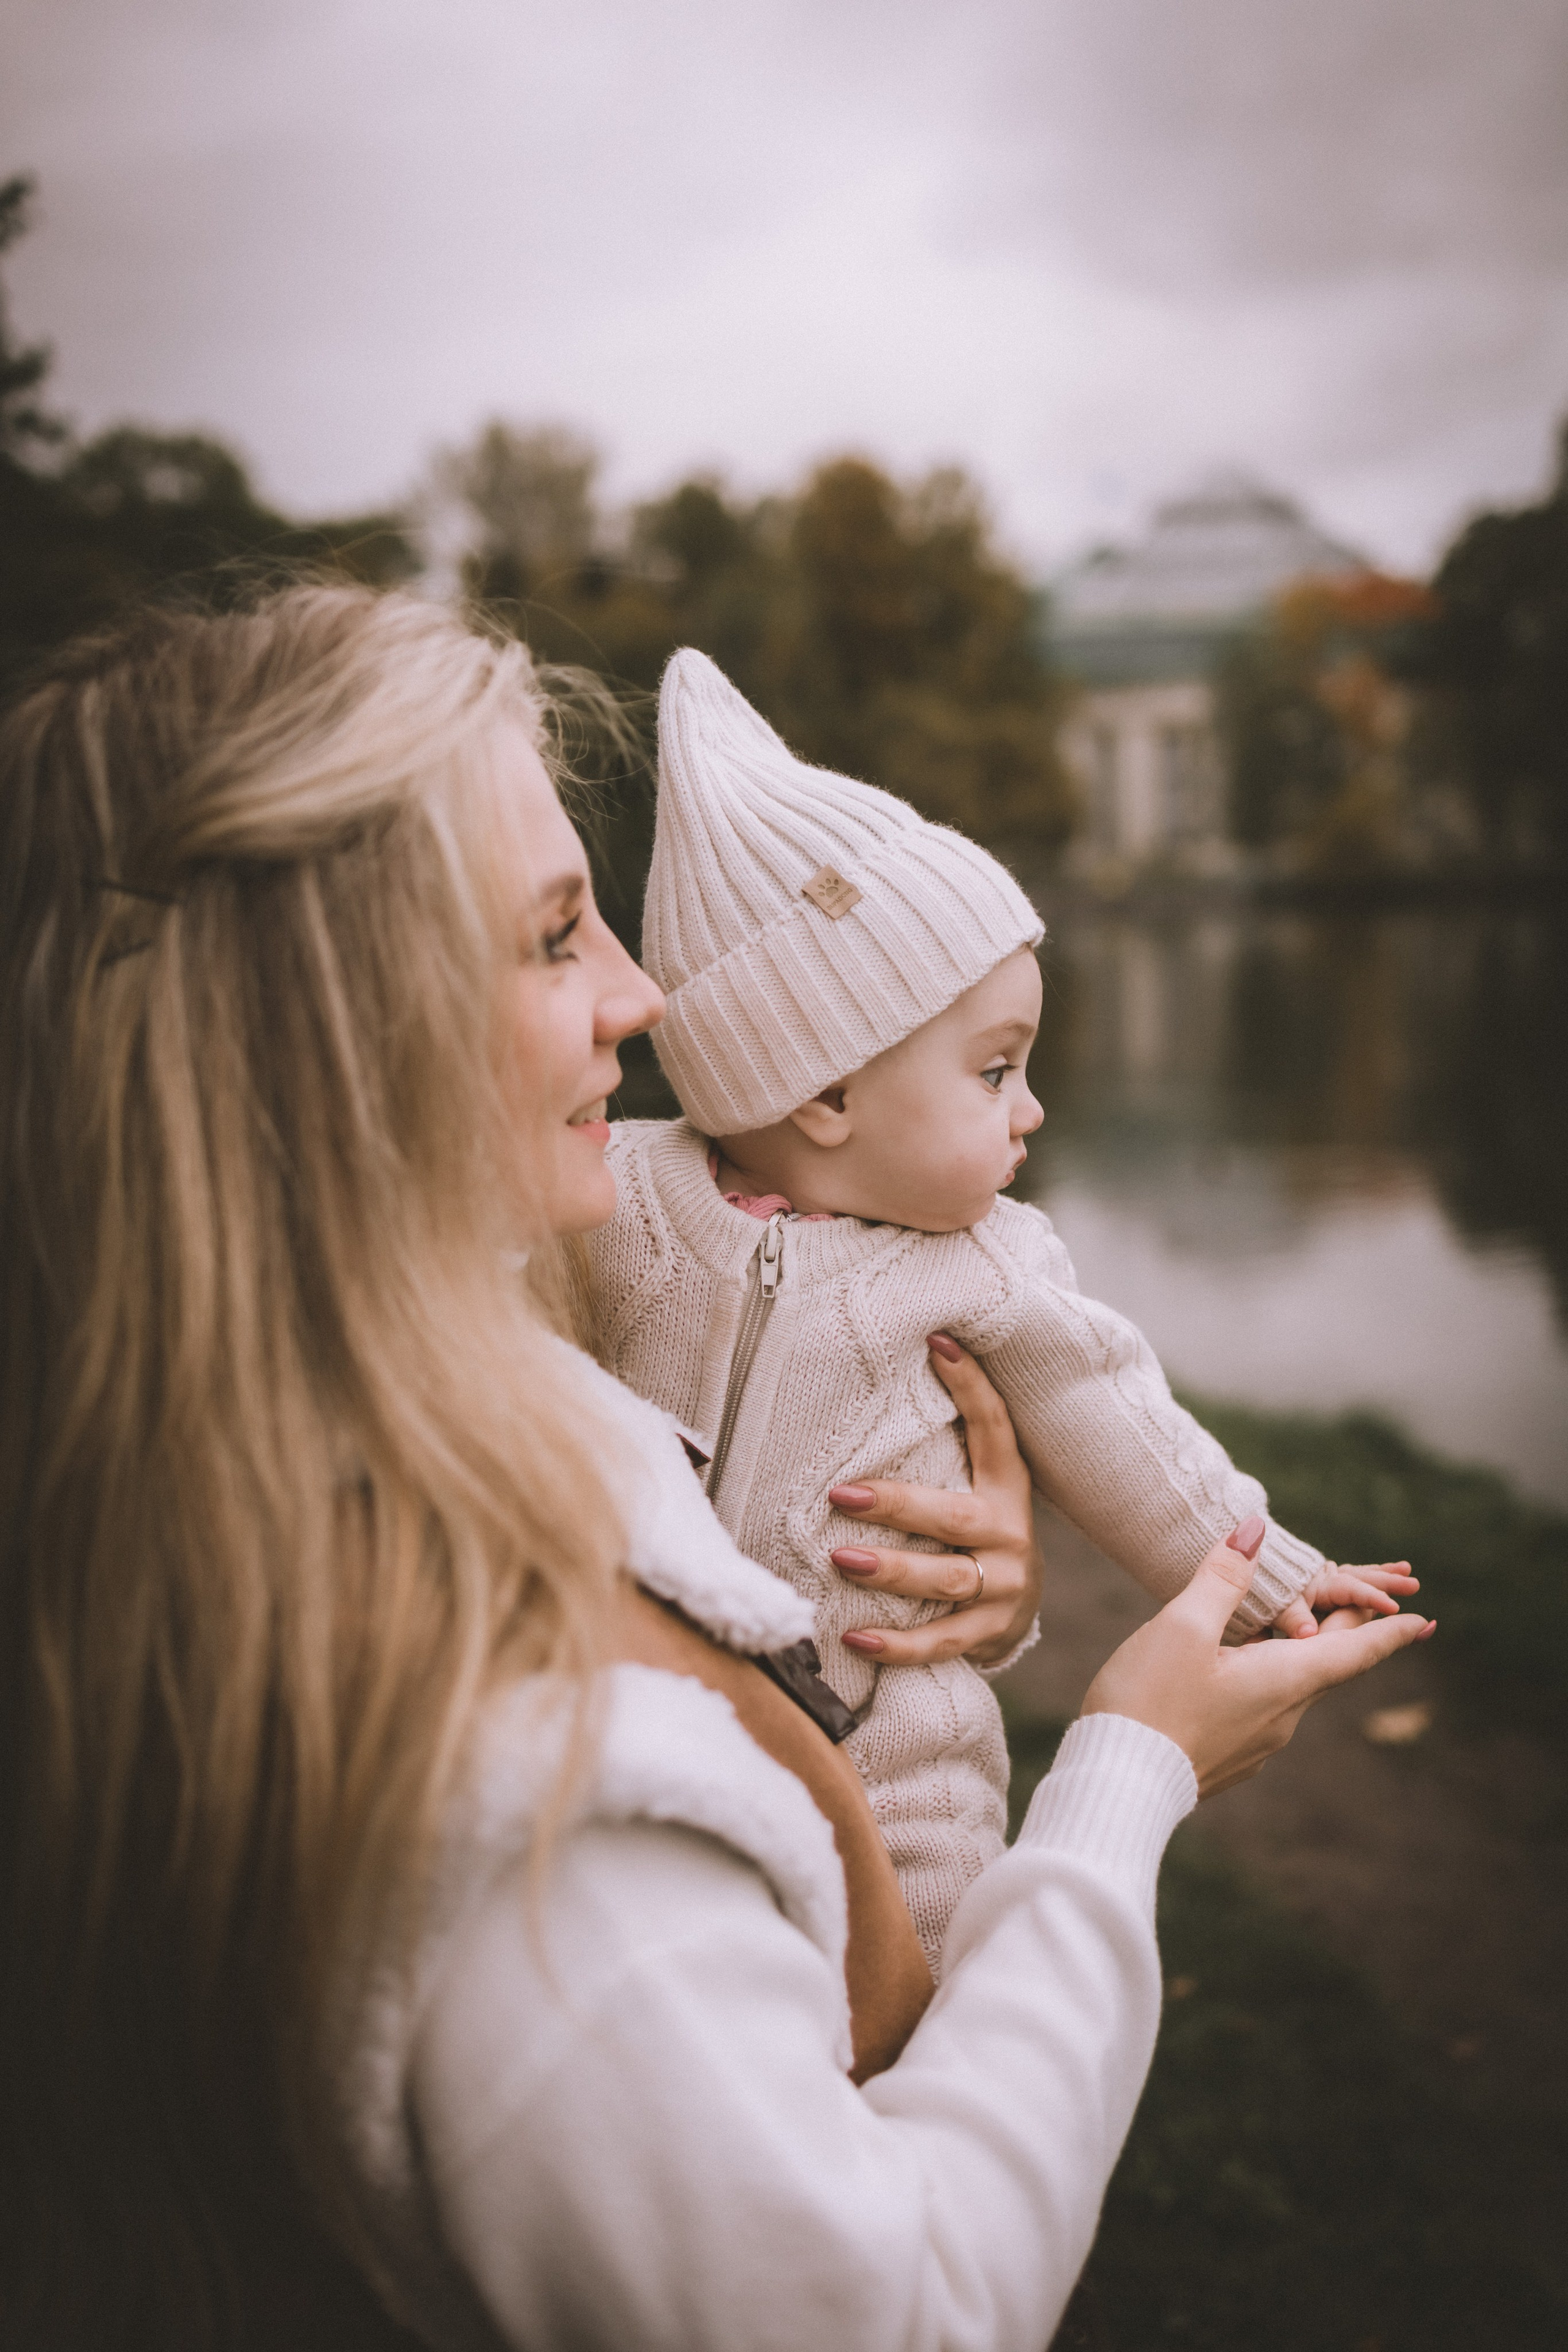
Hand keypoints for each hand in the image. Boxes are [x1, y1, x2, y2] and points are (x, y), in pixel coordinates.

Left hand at [827, 1335, 1041, 1669]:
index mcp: (1008, 1487)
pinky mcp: (988, 1633)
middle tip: (841, 1495)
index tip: (937, 1342)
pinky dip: (897, 1645)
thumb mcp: (979, 1484)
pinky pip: (939, 1642)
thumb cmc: (979, 1531)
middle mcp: (1011, 1534)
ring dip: (891, 1571)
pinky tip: (854, 1638)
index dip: (972, 1385)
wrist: (1020, 1608)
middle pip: (954, 1516)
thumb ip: (948, 1446)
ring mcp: (1003, 1587)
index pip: (996, 1427)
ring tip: (840, 1560)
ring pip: (944, 1580)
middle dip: (897, 1505)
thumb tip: (910, 1360)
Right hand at [1082, 1526, 1434, 1796]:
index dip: (1390, 1631)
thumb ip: (1223, 1578)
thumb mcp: (1183, 1627)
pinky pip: (1261, 1706)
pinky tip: (1235, 1670)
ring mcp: (1257, 1743)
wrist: (1116, 1786)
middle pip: (1325, 1663)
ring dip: (1299, 1652)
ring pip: (1290, 1685)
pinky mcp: (1230, 1756)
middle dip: (1347, 1629)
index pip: (1355, 1650)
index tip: (1426, 1620)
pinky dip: (1265, 1676)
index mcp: (1285, 1681)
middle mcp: (1283, 1716)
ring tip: (1296, 1625)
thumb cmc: (1149, 1701)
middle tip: (1370, 1602)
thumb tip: (1255, 1531)